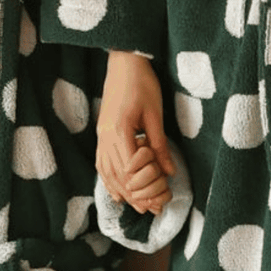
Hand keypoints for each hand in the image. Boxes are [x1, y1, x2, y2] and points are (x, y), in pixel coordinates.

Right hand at [98, 51, 173, 213]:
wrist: (123, 62)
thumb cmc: (142, 83)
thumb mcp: (155, 114)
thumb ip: (160, 145)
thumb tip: (169, 172)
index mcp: (119, 130)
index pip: (131, 168)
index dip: (145, 185)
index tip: (160, 196)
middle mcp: (105, 136)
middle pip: (117, 175)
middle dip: (134, 194)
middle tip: (151, 208)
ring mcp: (100, 135)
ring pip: (107, 172)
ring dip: (121, 190)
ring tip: (136, 205)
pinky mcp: (101, 133)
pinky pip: (101, 162)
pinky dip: (108, 179)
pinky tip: (115, 191)